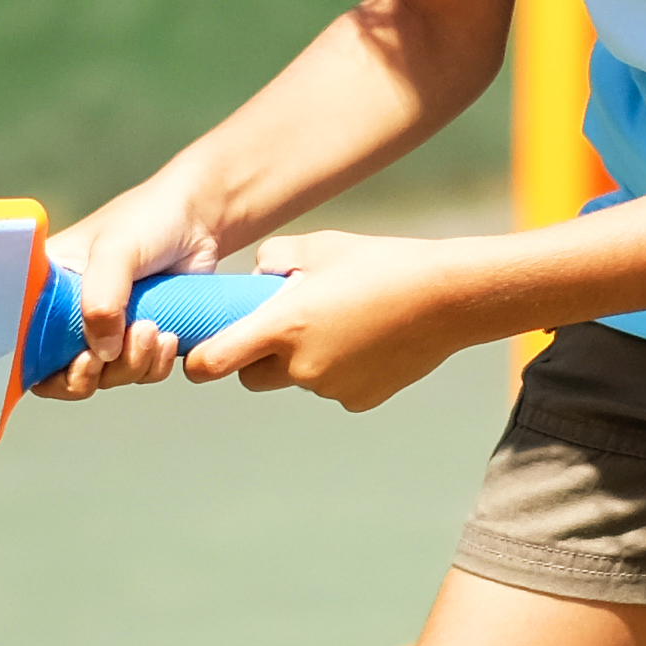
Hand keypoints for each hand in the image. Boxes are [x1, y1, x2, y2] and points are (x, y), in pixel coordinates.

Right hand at [29, 183, 224, 397]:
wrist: (198, 220)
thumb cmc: (147, 221)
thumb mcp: (116, 251)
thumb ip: (101, 300)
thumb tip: (102, 353)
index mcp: (44, 289)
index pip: (24, 343)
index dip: (44, 365)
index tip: (82, 357)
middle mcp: (67, 314)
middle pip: (61, 374)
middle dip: (91, 374)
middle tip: (112, 353)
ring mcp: (104, 330)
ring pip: (105, 377)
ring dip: (130, 365)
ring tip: (153, 328)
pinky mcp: (135, 339)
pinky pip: (138, 372)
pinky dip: (153, 365)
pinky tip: (169, 337)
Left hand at [181, 228, 483, 413]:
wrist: (447, 297)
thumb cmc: (380, 262)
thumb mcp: (319, 244)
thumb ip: (273, 257)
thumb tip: (256, 277)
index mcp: (282, 326)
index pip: (213, 362)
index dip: (198, 361)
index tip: (198, 353)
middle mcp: (301, 366)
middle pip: (252, 377)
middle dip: (256, 358)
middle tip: (281, 328)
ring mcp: (331, 389)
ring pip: (298, 379)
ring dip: (304, 360)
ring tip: (342, 322)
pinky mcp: (359, 400)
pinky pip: (334, 388)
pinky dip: (339, 370)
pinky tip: (368, 340)